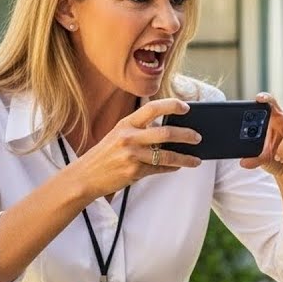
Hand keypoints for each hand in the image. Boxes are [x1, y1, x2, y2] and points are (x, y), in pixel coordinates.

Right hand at [73, 98, 200, 198]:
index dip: (171, 105)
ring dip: (185, 158)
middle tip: (198, 137)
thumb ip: (139, 130)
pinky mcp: (134, 171)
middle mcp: (129, 137)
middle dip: (187, 135)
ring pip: (167, 155)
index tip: (186, 107)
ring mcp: (132, 155)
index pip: (152, 108)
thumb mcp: (118, 135)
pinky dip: (172, 168)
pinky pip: (160, 169)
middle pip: (166, 133)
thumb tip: (169, 131)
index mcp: (125, 124)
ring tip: (196, 160)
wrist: (85, 176)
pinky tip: (178, 167)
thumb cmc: (105, 154)